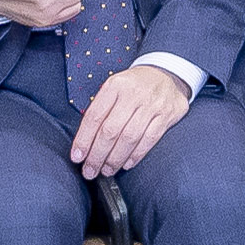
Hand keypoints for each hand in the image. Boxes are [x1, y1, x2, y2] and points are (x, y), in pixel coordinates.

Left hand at [65, 60, 183, 181]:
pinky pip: (149, 139)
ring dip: (115, 159)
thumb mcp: (115, 87)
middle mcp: (133, 94)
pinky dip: (136, 155)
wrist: (167, 74)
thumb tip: (85, 141)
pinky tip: (126, 164)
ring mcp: (151, 104)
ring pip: (129, 138)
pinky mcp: (166, 115)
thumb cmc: (135, 86)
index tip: (77, 157)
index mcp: (115, 85)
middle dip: (97, 155)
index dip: (84, 140)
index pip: (94, 117)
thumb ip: (102, 109)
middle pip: (110, 130)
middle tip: (90, 171)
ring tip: (106, 171)